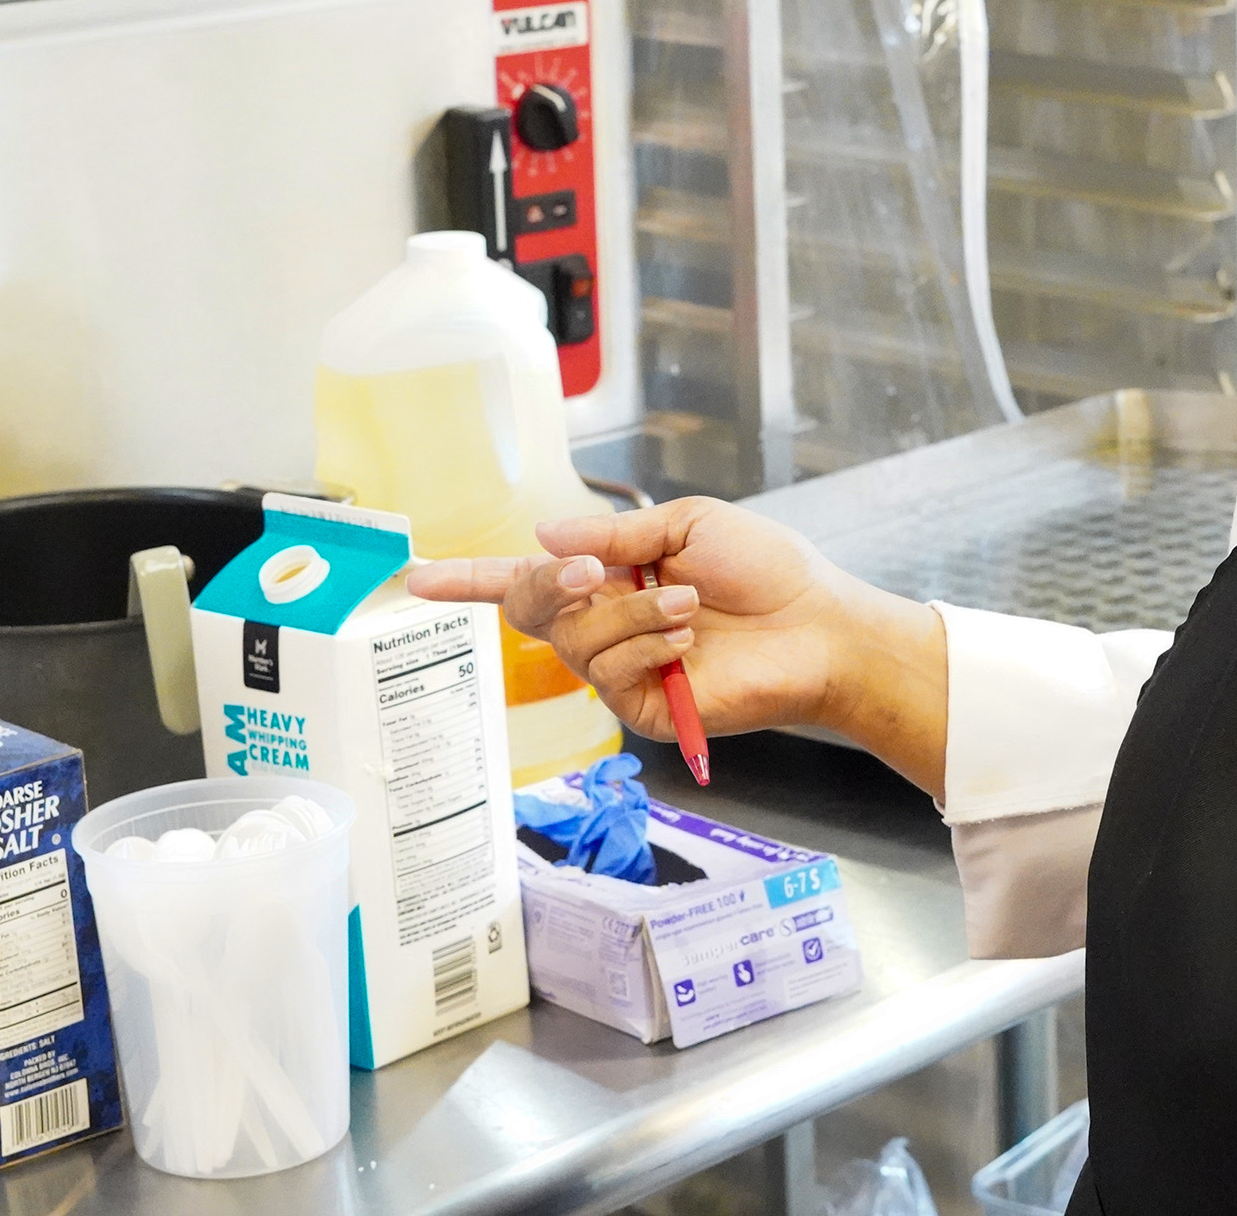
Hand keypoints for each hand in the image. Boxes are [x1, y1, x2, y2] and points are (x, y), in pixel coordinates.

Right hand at [406, 498, 947, 793]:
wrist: (819, 626)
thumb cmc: (767, 572)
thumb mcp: (688, 525)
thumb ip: (613, 532)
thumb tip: (544, 535)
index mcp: (612, 579)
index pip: (526, 581)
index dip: (469, 581)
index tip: (417, 577)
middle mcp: (606, 627)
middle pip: (533, 608)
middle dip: (555, 584)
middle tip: (598, 570)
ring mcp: (622, 673)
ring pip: (576, 641)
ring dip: (632, 613)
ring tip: (690, 607)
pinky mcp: (643, 712)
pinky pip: (610, 675)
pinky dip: (647, 646)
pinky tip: (688, 642)